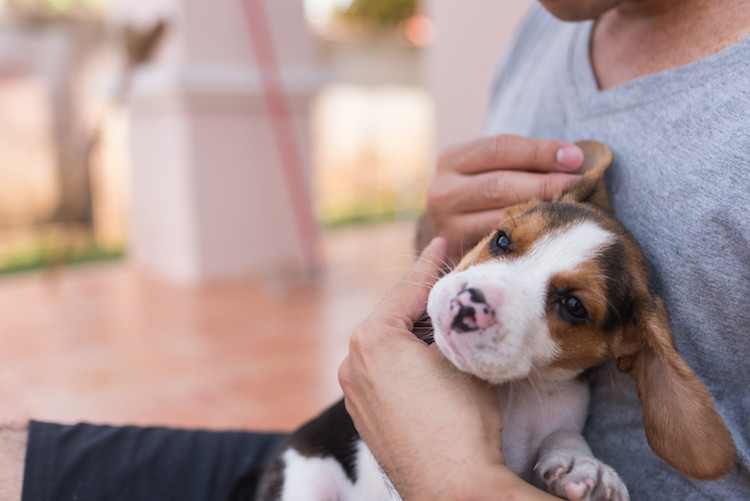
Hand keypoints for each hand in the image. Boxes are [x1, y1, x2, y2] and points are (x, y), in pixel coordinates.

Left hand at [338, 237, 504, 499]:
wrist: (452, 486)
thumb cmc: (462, 418)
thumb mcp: (462, 355)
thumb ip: (452, 323)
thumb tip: (454, 307)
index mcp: (372, 338)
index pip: (409, 290)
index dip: (431, 263)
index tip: (441, 241)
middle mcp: (352, 362)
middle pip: (395, 318)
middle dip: (423, 301)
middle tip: (449, 280)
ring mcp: (354, 393)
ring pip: (389, 347)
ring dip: (415, 334)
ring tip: (444, 321)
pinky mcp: (364, 416)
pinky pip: (385, 375)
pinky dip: (405, 362)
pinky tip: (429, 361)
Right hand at [419, 135, 582, 264]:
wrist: (450, 228)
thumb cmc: (483, 191)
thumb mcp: (491, 167)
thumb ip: (522, 161)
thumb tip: (574, 160)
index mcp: (451, 159)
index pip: (499, 149)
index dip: (540, 151)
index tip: (576, 157)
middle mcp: (443, 192)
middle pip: (499, 185)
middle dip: (545, 183)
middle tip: (580, 185)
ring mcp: (446, 226)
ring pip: (499, 218)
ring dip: (539, 213)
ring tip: (574, 209)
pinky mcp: (456, 255)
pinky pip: (498, 245)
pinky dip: (527, 239)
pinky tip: (551, 234)